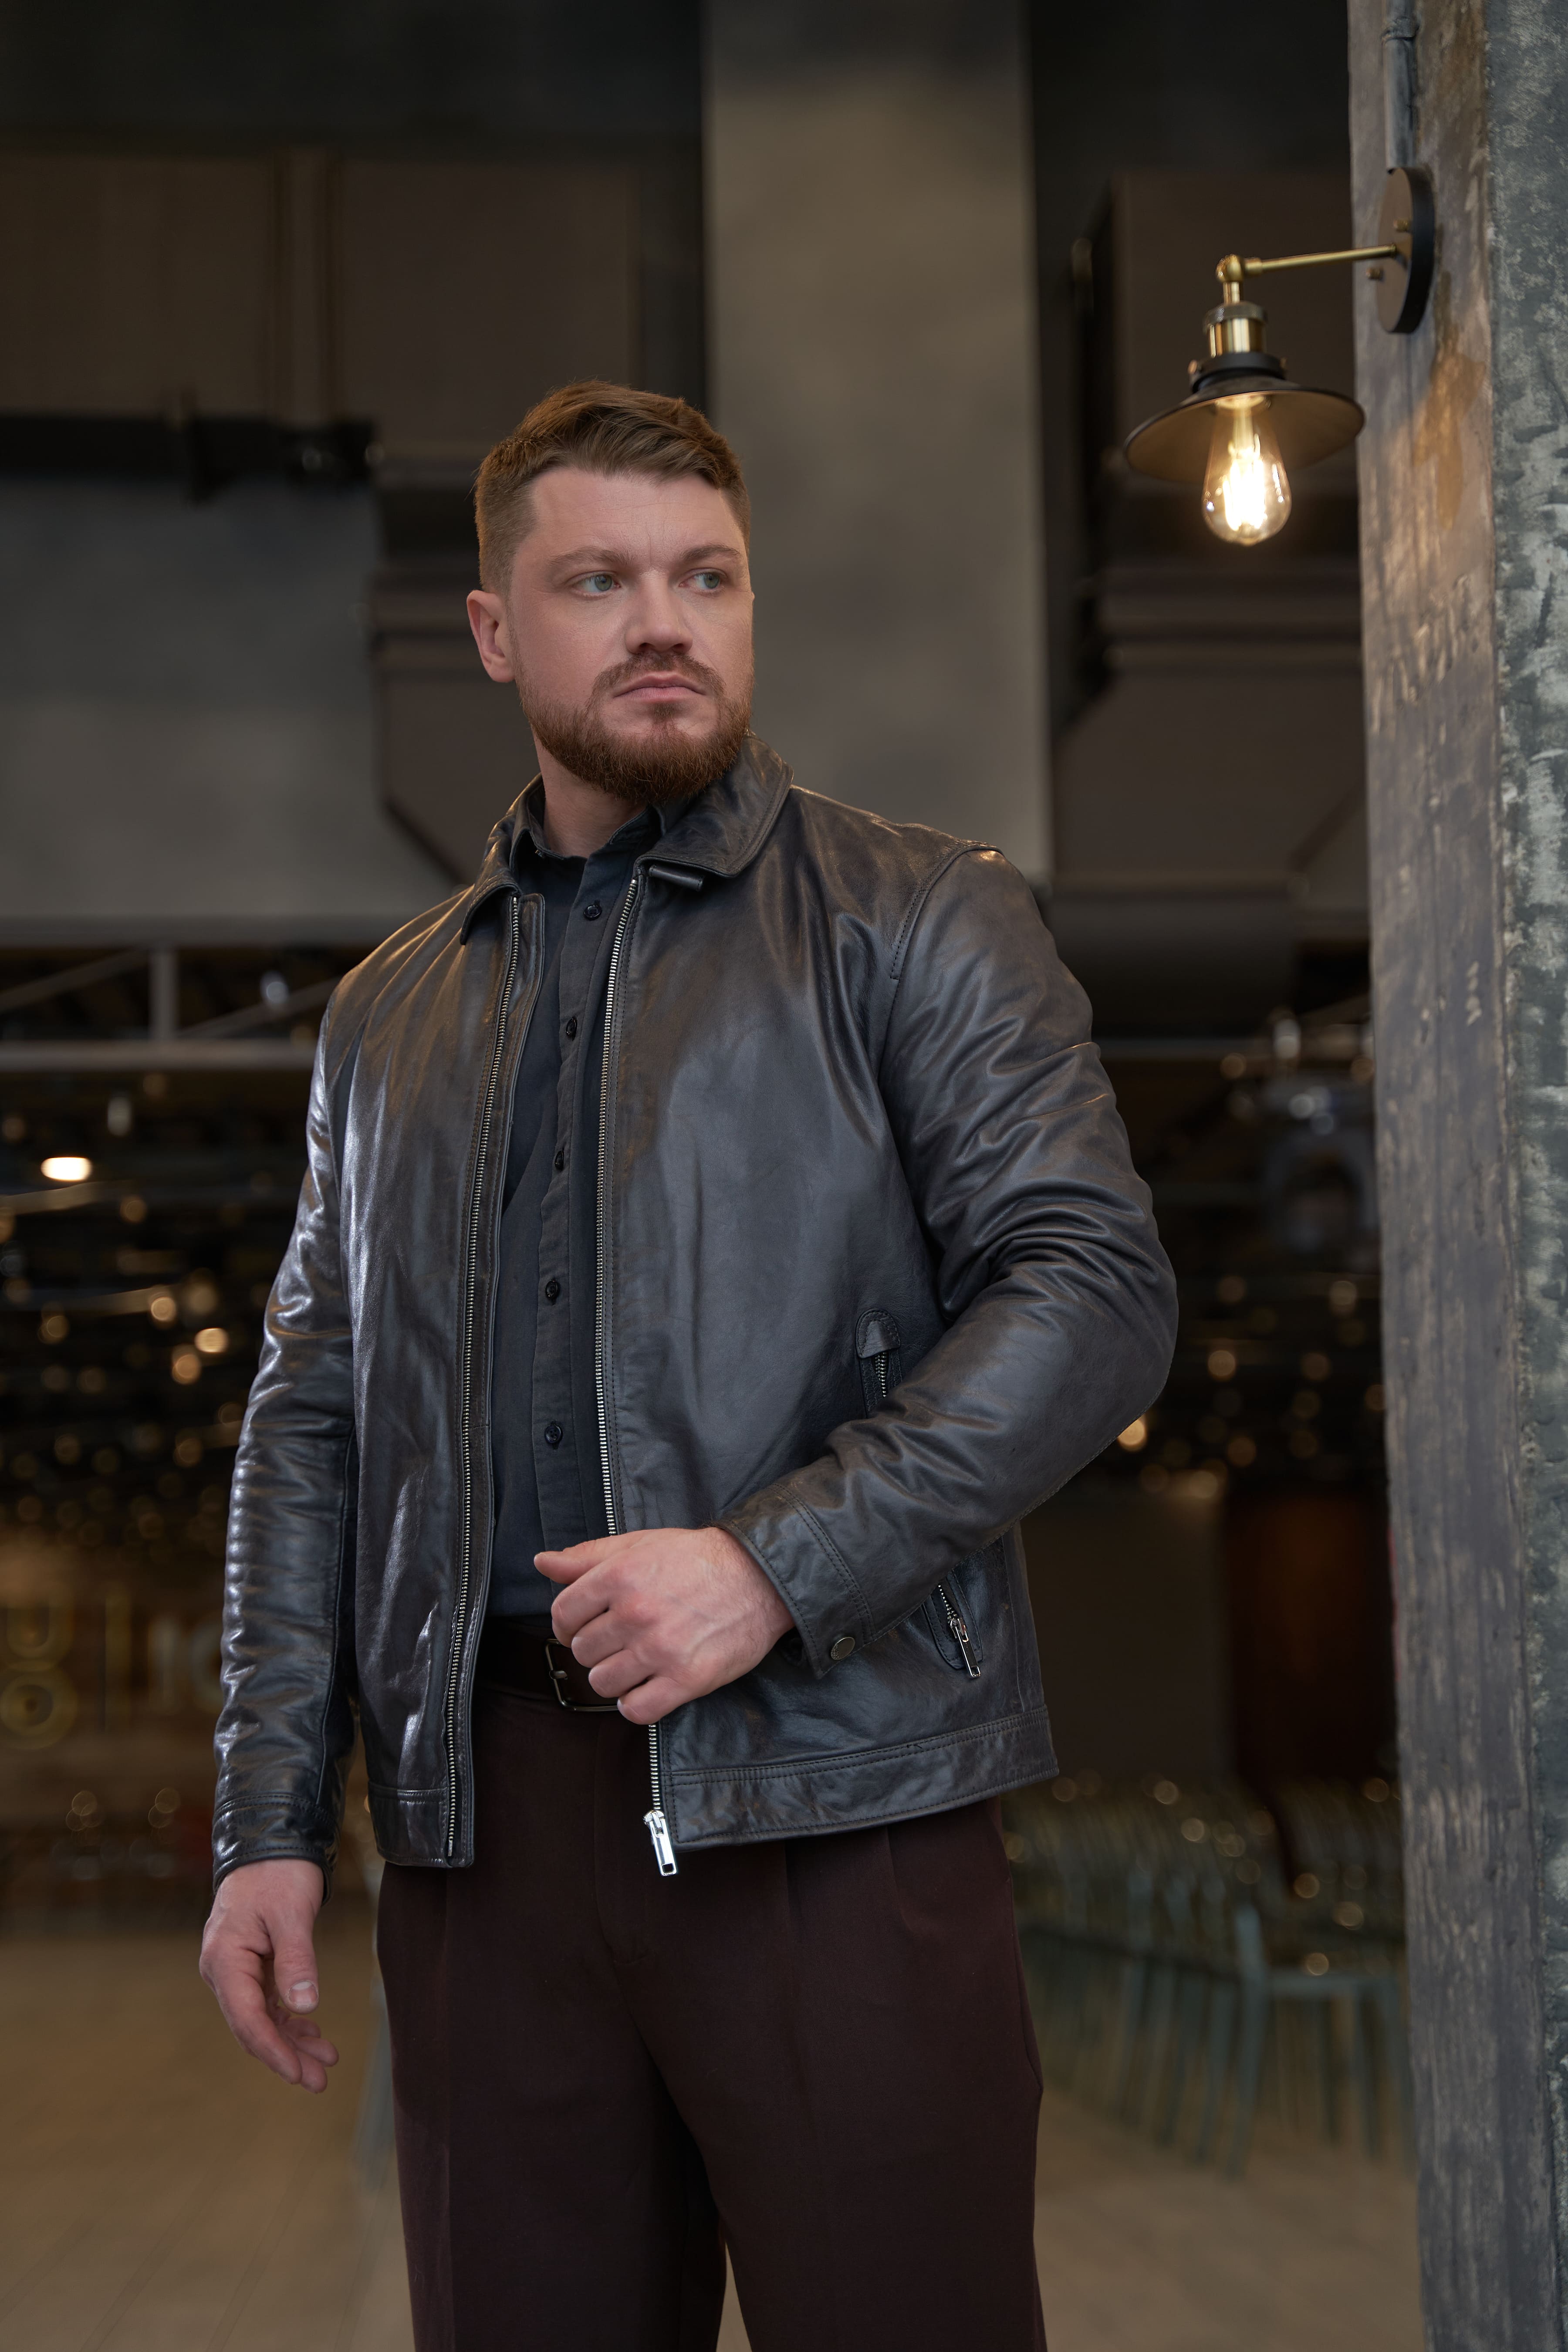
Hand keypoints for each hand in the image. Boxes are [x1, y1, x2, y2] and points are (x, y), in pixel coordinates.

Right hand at [199, 1857, 338, 2091]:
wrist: (269, 1841)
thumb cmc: (279, 1872)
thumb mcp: (291, 1913)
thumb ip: (297, 1960)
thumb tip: (305, 2006)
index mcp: (225, 1960)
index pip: (247, 2019)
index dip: (273, 2051)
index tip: (299, 2074)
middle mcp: (222, 1969)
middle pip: (253, 2025)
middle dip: (286, 2055)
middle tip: (320, 2080)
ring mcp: (234, 1968)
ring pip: (261, 2017)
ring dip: (291, 2040)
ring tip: (325, 2061)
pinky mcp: (249, 1964)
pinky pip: (266, 2001)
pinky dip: (289, 2018)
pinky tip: (312, 2031)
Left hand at [537, 1525, 793, 1722]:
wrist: (760, 1577)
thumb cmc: (696, 1559)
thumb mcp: (639, 1545)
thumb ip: (587, 1557)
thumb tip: (542, 1563)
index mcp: (619, 1576)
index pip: (562, 1615)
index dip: (567, 1625)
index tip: (582, 1628)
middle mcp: (636, 1613)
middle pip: (582, 1651)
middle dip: (596, 1648)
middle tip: (620, 1640)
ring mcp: (661, 1649)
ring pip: (603, 1683)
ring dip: (614, 1676)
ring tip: (635, 1663)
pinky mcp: (687, 1680)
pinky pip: (636, 1710)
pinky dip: (636, 1703)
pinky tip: (648, 1686)